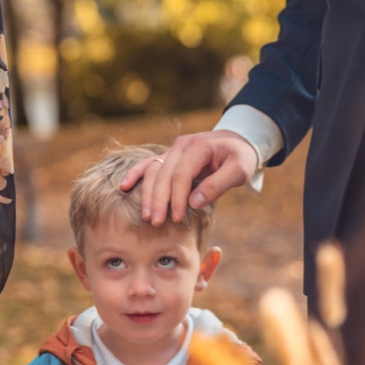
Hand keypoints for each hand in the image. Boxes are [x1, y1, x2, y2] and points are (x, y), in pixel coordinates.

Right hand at [120, 131, 258, 224]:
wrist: (237, 141)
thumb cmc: (240, 157)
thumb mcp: (238, 171)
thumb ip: (217, 186)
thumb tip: (193, 203)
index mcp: (199, 146)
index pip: (182, 174)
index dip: (177, 197)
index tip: (176, 218)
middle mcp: (182, 145)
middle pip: (163, 173)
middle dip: (158, 199)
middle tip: (156, 222)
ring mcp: (173, 150)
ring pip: (153, 170)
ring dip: (147, 193)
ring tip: (146, 216)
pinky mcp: (169, 156)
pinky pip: (148, 164)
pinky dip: (135, 174)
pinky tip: (124, 186)